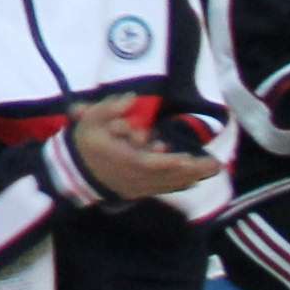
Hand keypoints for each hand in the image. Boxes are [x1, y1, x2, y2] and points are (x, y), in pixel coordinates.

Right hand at [65, 91, 218, 203]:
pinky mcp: (139, 191)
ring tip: (212, 168)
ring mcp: (139, 186)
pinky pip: (163, 188)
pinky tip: (194, 179)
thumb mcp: (90, 121)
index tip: (188, 158)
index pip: (150, 163)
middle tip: (215, 164)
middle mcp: (135, 177)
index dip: (170, 162)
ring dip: (191, 176)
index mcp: (123, 160)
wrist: (74, 173)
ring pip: (169, 183)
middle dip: (192, 170)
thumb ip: (109, 108)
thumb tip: (130, 98)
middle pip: (168, 176)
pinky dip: (179, 184)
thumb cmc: (86, 144)